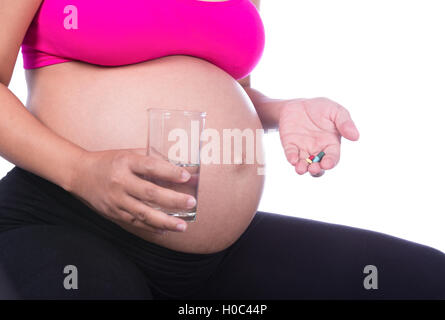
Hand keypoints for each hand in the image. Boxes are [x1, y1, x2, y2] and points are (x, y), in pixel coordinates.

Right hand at [69, 148, 195, 233]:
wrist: (80, 174)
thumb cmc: (109, 161)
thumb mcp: (128, 154)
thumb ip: (151, 160)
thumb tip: (178, 168)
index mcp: (126, 162)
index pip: (151, 167)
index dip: (169, 172)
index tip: (186, 177)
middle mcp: (121, 182)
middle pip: (150, 193)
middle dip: (173, 200)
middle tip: (191, 203)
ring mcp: (117, 199)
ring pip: (144, 213)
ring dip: (165, 221)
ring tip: (183, 226)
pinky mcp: (114, 212)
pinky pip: (135, 222)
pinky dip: (151, 227)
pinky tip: (165, 230)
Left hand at [278, 97, 359, 176]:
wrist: (299, 103)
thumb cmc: (321, 108)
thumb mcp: (336, 111)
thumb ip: (345, 123)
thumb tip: (356, 136)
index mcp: (331, 145)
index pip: (332, 158)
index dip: (330, 162)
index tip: (327, 164)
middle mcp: (317, 151)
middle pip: (318, 166)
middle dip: (316, 170)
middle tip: (314, 168)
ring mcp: (302, 149)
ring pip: (303, 164)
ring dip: (302, 168)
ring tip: (301, 169)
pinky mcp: (290, 145)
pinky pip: (290, 154)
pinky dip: (291, 158)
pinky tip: (292, 159)